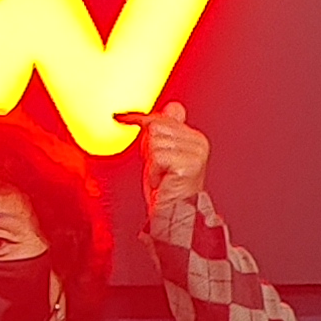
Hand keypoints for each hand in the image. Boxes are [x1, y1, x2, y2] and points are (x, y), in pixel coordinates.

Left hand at [123, 99, 207, 216]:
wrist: (174, 215)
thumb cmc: (166, 188)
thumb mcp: (161, 153)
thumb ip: (164, 129)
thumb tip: (170, 106)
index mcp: (194, 137)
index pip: (165, 115)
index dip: (142, 120)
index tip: (121, 118)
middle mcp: (198, 142)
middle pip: (156, 126)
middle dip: (148, 147)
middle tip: (156, 167)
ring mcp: (195, 152)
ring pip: (155, 140)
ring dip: (151, 161)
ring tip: (161, 175)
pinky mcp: (188, 164)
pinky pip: (157, 156)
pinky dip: (154, 170)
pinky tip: (162, 180)